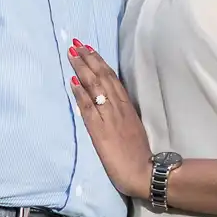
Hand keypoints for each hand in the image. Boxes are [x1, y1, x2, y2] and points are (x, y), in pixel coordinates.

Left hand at [68, 39, 152, 198]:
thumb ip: (122, 116)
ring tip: (72, 53)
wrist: (144, 173)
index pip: (112, 79)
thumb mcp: (133, 129)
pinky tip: (72, 80)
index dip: (100, 63)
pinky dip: (80, 93)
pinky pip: (89, 107)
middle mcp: (119, 108)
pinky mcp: (101, 130)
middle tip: (76, 43)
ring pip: (95, 87)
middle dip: (89, 59)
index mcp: (128, 108)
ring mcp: (110, 118)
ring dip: (82, 69)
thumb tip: (108, 104)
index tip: (89, 49)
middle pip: (103, 78)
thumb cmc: (139, 156)